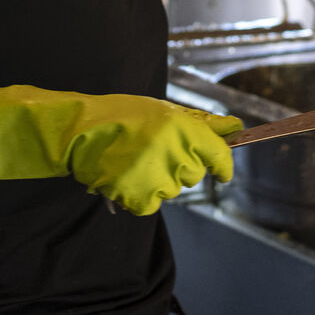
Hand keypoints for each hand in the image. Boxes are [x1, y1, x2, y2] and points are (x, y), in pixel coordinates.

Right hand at [0, 85, 242, 215]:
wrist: (78, 132)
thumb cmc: (121, 116)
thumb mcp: (163, 111)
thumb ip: (202, 123)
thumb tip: (236, 127)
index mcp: (182, 127)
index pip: (218, 154)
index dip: (224, 166)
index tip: (223, 172)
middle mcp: (173, 152)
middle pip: (194, 174)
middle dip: (180, 165)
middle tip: (153, 151)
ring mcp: (156, 177)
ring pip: (173, 189)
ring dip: (158, 179)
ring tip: (133, 160)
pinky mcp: (139, 198)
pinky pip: (152, 204)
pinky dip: (141, 195)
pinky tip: (125, 176)